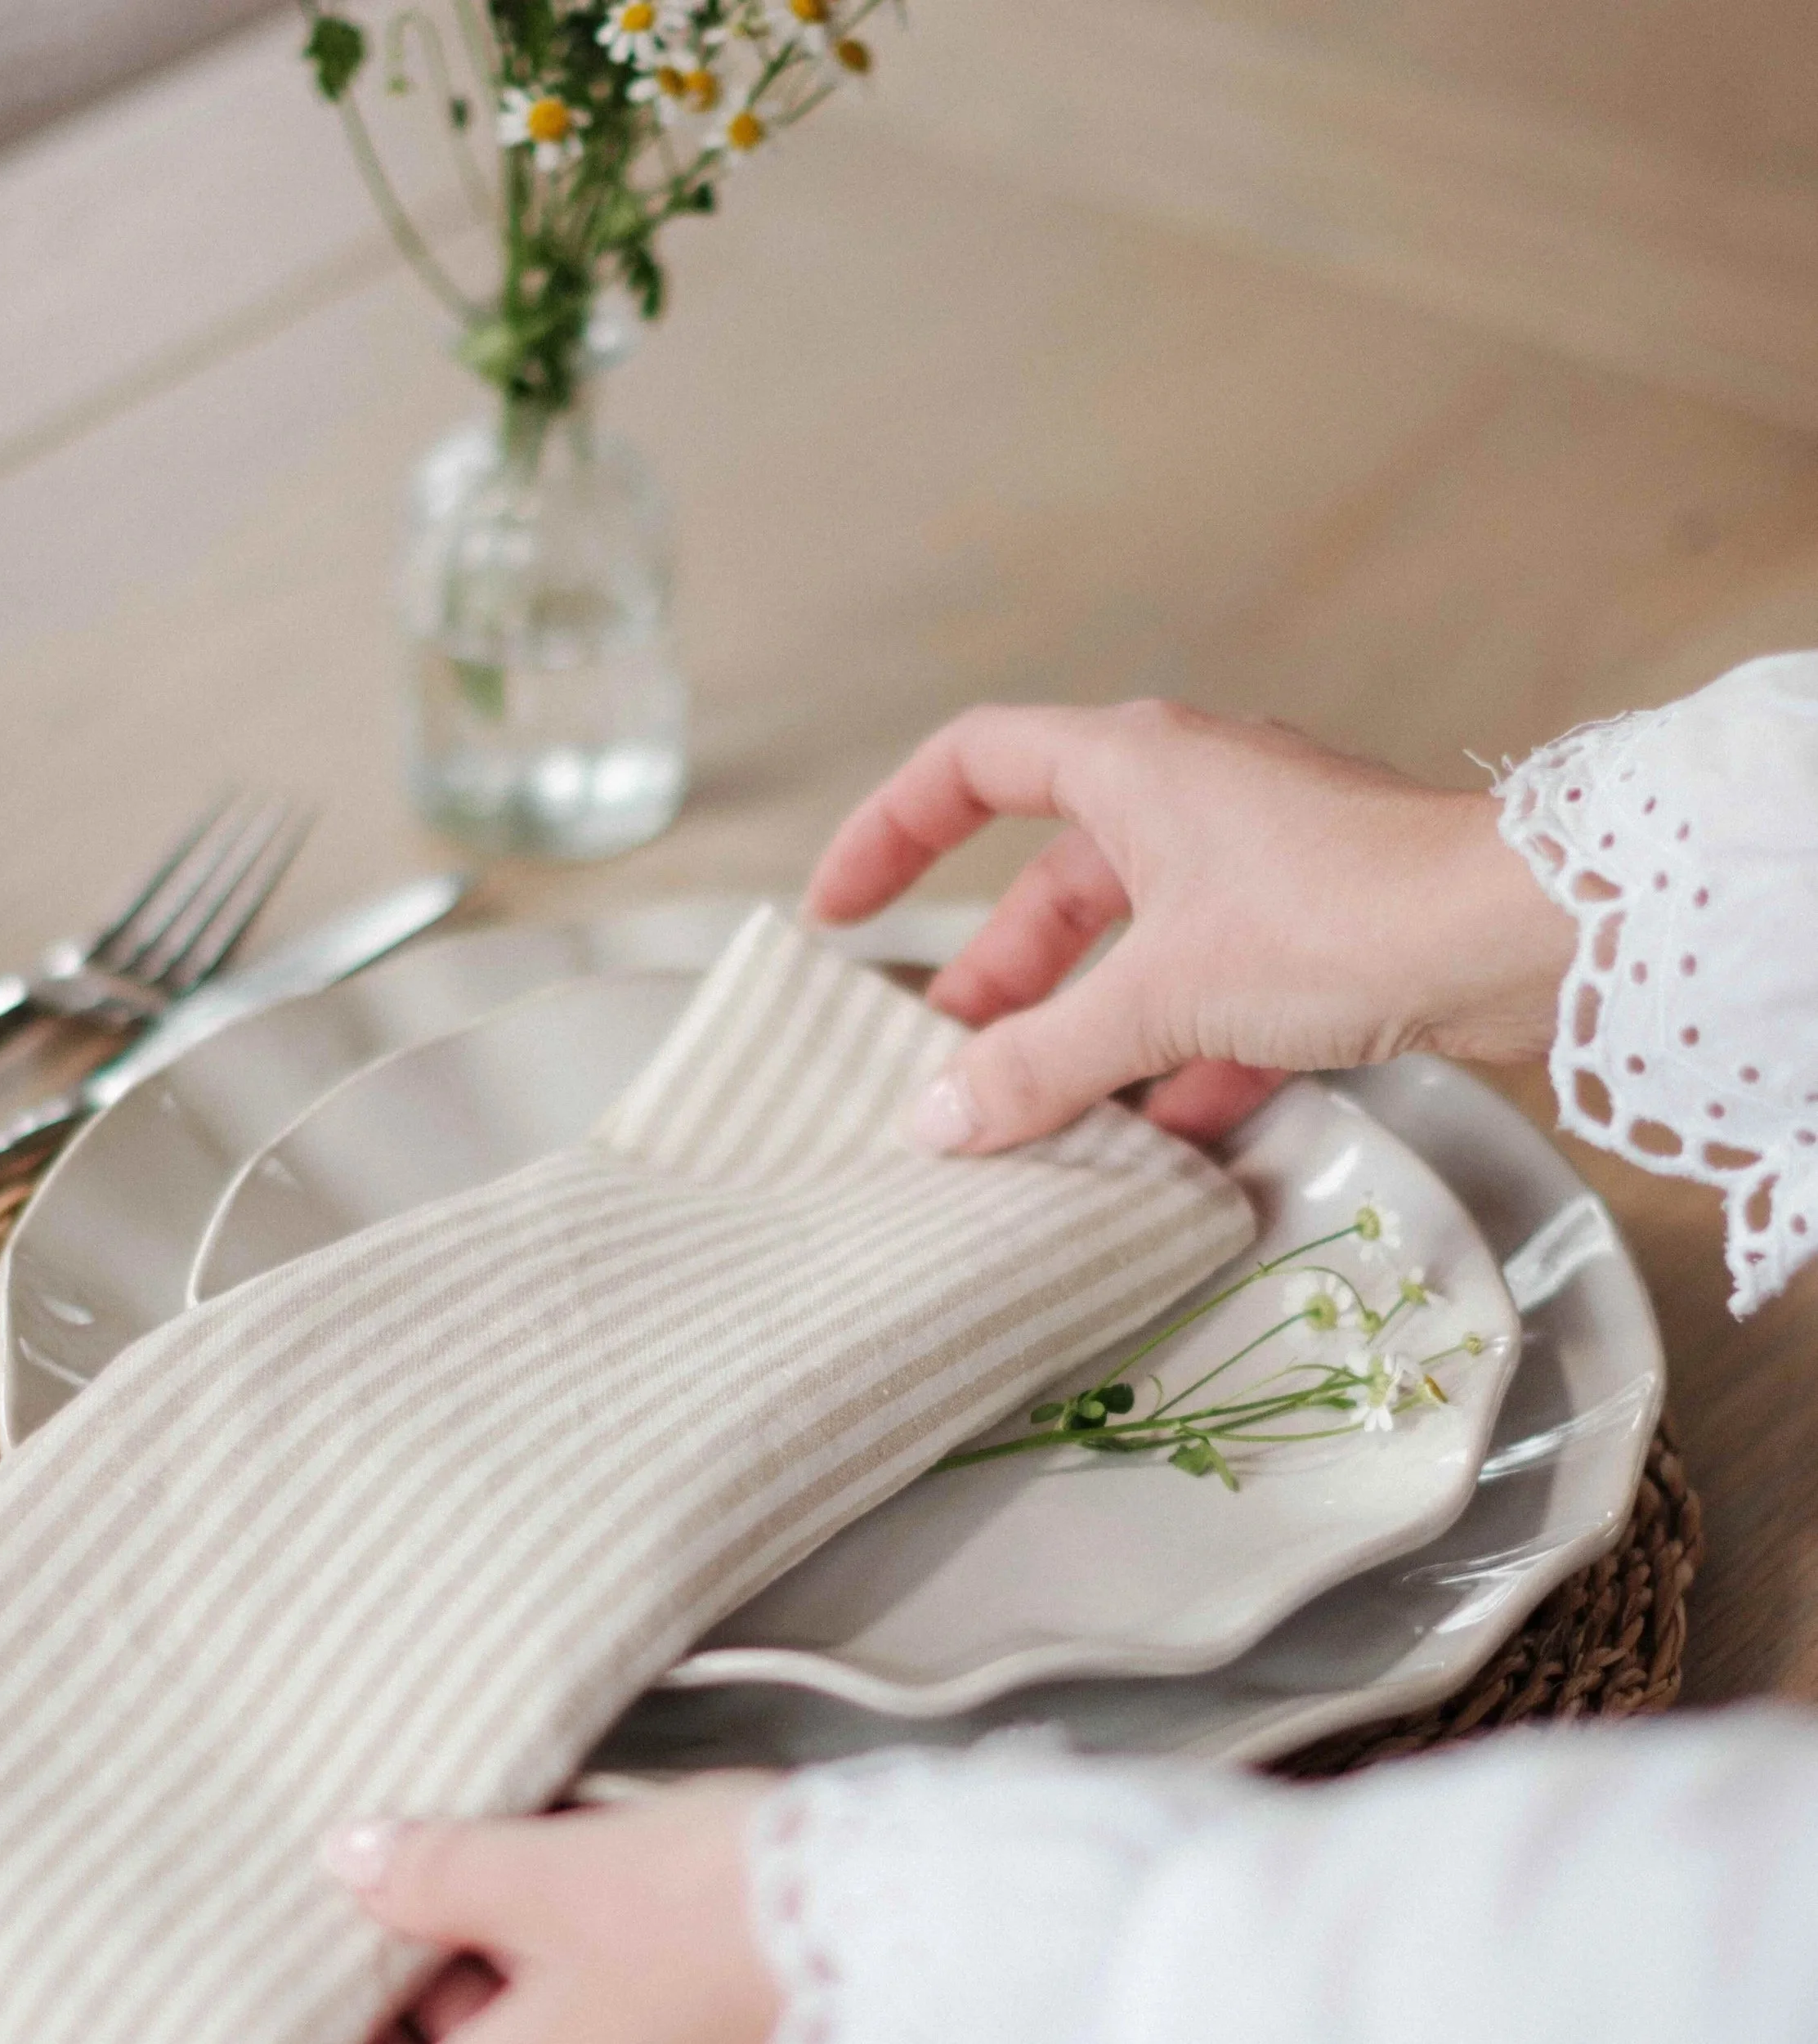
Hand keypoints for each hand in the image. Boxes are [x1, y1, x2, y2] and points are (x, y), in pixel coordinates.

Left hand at [326, 1776, 778, 2043]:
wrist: (847, 1908)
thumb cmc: (696, 1909)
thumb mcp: (549, 1876)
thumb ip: (437, 1873)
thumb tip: (345, 1857)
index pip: (389, 2043)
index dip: (359, 1989)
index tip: (335, 1927)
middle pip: (450, 2024)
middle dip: (421, 1951)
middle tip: (396, 1859)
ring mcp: (616, 2041)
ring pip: (509, 2000)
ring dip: (484, 1933)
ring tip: (478, 1841)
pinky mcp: (655, 2016)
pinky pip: (564, 1986)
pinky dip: (541, 1931)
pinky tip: (552, 1855)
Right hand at [807, 700, 1574, 1150]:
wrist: (1533, 938)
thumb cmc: (1336, 920)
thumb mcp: (1162, 995)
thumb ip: (1041, 1060)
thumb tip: (934, 1123)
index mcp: (1132, 764)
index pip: (972, 763)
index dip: (891, 830)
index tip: (842, 912)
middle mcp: (1189, 796)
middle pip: (1056, 881)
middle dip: (1001, 979)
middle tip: (950, 1065)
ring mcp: (1259, 863)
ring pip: (1140, 949)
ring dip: (1090, 1033)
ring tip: (1040, 1122)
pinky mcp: (1319, 928)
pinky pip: (1216, 991)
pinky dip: (1180, 1059)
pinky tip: (1161, 1143)